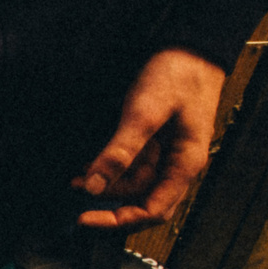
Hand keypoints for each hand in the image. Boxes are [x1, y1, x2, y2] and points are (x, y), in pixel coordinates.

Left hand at [72, 48, 225, 229]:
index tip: (87, 220)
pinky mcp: (156, 143)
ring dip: (106, 184)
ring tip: (77, 177)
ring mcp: (167, 154)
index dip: (119, 221)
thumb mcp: (145, 113)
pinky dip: (111, 168)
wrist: (191, 47)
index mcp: (185, 163)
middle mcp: (178, 164)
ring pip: (134, 184)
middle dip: (108, 203)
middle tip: (76, 196)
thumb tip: (94, 185)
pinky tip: (90, 165)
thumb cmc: (178, 76)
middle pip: (142, 201)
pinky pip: (133, 166)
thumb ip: (120, 150)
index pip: (153, 210)